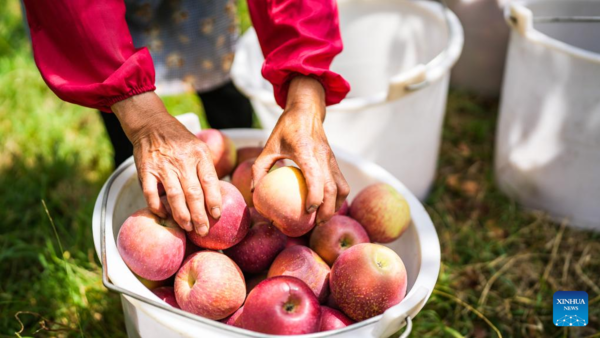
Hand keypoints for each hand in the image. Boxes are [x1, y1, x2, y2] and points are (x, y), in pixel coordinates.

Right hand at [112, 92, 220, 235]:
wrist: (152, 124)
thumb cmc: (180, 141)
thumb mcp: (199, 147)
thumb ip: (206, 169)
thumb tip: (215, 197)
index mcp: (199, 154)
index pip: (210, 181)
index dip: (214, 200)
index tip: (217, 215)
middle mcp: (182, 160)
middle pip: (194, 193)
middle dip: (200, 215)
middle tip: (204, 231)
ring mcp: (163, 165)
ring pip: (174, 195)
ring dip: (182, 215)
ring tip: (188, 228)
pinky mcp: (146, 170)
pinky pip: (151, 193)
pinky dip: (157, 207)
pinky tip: (164, 215)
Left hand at [252, 75, 349, 224]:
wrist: (307, 110)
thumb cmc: (285, 129)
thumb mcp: (269, 145)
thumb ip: (259, 168)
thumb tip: (254, 192)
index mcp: (306, 151)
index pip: (316, 177)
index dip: (315, 196)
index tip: (308, 211)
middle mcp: (323, 156)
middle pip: (333, 188)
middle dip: (328, 210)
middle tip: (316, 224)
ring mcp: (332, 158)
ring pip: (342, 187)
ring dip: (336, 205)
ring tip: (323, 217)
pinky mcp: (335, 161)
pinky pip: (341, 182)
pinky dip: (337, 196)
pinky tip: (327, 205)